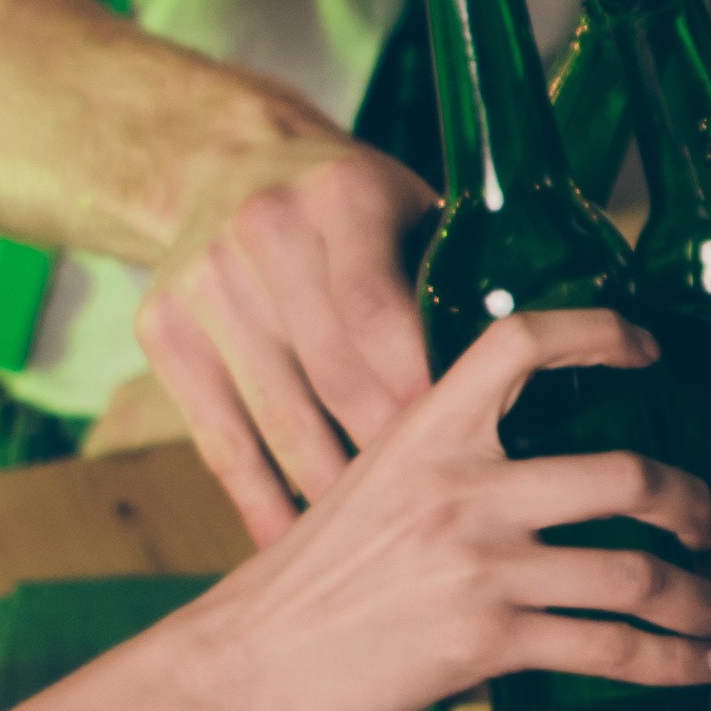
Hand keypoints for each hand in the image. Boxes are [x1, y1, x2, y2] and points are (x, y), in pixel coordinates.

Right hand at [143, 142, 438, 538]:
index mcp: (342, 193)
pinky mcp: (161, 328)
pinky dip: (258, 500)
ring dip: (331, 495)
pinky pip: (218, 439)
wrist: (220, 160)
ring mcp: (203, 282)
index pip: (379, 315)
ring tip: (381, 549)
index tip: (469, 455)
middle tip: (440, 522)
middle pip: (334, 376)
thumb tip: (549, 379)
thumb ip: (461, 279)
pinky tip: (293, 547)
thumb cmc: (353, 203)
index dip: (420, 393)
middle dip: (390, 457)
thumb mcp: (412, 204)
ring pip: (278, 418)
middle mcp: (264, 231)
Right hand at [150, 315, 710, 710]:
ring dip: (696, 597)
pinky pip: (610, 649)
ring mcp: (478, 566)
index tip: (651, 346)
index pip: (522, 345)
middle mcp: (460, 488)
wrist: (242, 667)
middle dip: (691, 505)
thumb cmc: (303, 585)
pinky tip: (698, 668)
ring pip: (633, 573)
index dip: (599, 333)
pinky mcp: (486, 642)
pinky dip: (671, 662)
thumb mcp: (365, 488)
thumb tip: (524, 484)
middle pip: (624, 474)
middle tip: (708, 524)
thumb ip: (442, 472)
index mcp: (424, 432)